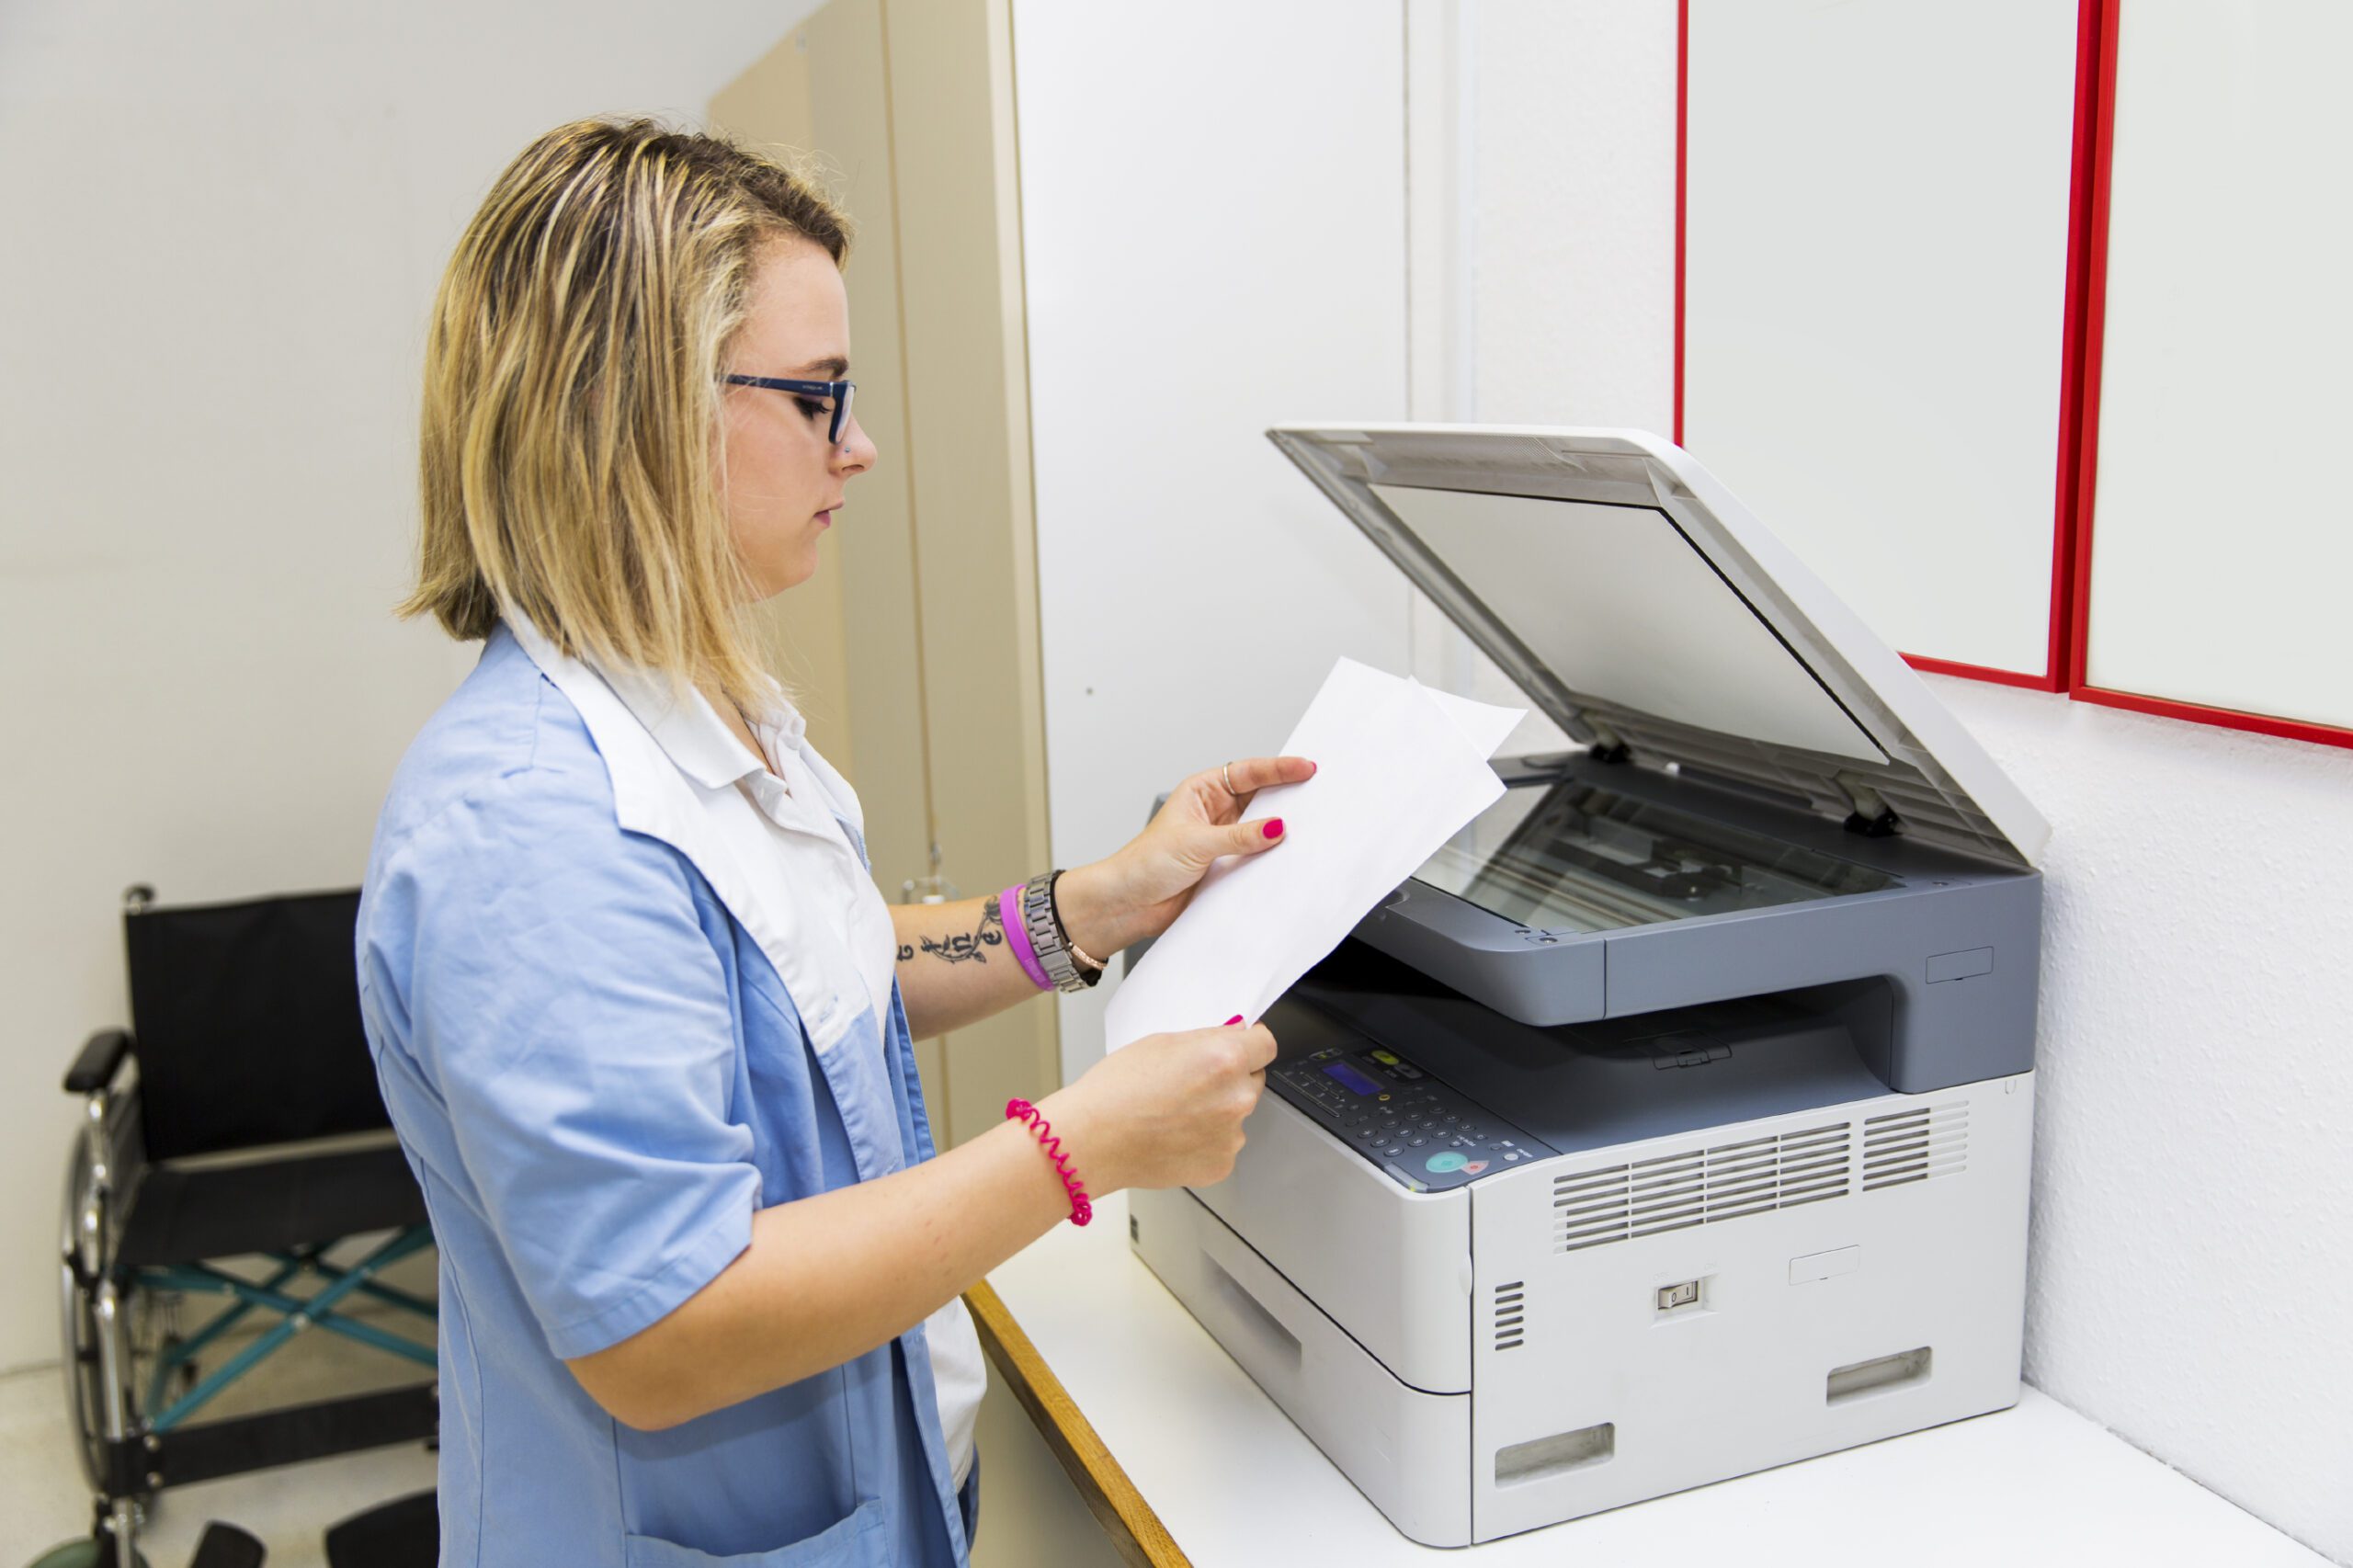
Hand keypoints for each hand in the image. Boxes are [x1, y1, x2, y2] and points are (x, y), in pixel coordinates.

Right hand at [1039, 1018, 1277, 1193]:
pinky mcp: (1220, 1165)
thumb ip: (1207, 1039)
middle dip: (1231, 1078)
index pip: (1266, 1043)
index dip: (1249, 1044)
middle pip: (1252, 1080)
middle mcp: (1236, 1098)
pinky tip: (1174, 1136)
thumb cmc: (1116, 1090)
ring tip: (1174, 1113)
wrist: (1092, 1141)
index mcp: (1225, 1060)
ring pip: (1236, 1114)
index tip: (1239, 1048)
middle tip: (1191, 1083)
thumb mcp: (1162, 1042)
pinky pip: (1223, 1144)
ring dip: (1218, 1111)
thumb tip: (1232, 1037)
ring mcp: (1231, 1136)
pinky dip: (1206, 1141)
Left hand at [1055, 755, 1316, 957]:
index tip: (1306, 768)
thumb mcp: (1196, 843)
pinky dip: (1272, 857)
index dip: (1278, 769)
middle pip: (1260, 797)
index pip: (1247, 773)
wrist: (1127, 905)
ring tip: (1310, 825)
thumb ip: (1239, 836)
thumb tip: (1275, 827)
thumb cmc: (1144, 865)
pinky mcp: (1226, 866)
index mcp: (1201, 791)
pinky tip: (1289, 857)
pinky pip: (1257, 856)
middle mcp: (1214, 812)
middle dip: (1287, 795)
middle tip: (1318, 792)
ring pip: (1261, 828)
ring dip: (1281, 829)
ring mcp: (1222, 840)